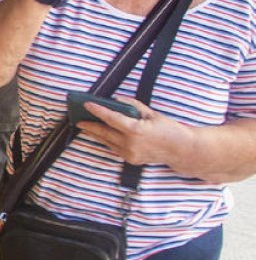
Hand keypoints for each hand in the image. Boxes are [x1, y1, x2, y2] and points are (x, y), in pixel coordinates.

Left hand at [76, 97, 192, 166]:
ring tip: (84, 126)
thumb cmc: (169, 129)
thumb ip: (133, 105)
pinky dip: (107, 141)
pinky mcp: (131, 159)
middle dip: (89, 125)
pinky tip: (100, 135)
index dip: (97, 111)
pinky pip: (114, 148)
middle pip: (104, 132)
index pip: (111, 118)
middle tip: (77, 118)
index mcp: (136, 130)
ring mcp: (130, 153)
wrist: (182, 150)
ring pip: (107, 141)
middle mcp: (130, 143)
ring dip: (95, 134)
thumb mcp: (152, 113)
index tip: (87, 104)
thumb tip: (116, 100)